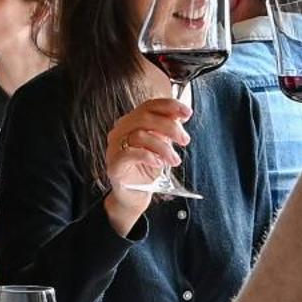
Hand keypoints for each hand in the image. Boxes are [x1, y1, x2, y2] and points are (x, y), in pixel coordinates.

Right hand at [102, 97, 191, 233]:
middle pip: (144, 118)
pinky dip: (148, 156)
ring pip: (139, 135)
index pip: (149, 106)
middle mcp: (120, 131)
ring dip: (163, 147)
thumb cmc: (147, 169)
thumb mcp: (162, 145)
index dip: (169, 106)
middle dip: (170, 127)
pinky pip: (129, 154)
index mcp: (131, 122)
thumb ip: (168, 129)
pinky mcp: (114, 164)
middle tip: (184, 140)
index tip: (187, 113)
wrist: (135, 195)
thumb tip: (182, 114)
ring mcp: (114, 147)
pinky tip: (159, 163)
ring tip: (174, 160)